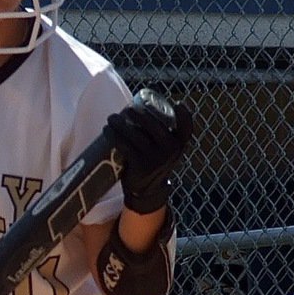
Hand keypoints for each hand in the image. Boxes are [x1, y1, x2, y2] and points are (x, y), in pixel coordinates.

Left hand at [108, 99, 193, 214]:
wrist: (147, 191)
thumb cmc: (155, 161)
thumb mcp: (167, 149)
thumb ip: (165, 132)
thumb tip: (148, 105)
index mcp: (180, 144)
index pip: (187, 126)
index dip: (183, 113)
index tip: (176, 104)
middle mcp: (171, 150)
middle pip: (153, 124)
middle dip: (138, 113)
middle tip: (126, 109)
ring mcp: (156, 158)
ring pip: (136, 133)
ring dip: (120, 123)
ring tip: (111, 118)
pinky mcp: (140, 165)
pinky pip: (124, 146)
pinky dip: (113, 136)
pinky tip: (107, 130)